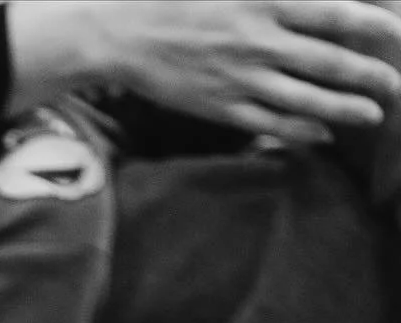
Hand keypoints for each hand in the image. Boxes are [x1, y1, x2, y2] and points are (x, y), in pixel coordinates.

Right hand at [92, 0, 400, 142]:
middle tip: (399, 84)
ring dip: (346, 109)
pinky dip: (301, 130)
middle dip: (371, 75)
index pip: (337, 12)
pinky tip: (324, 134)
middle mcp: (260, 41)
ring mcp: (241, 78)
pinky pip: (271, 123)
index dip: (376, 23)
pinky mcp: (222, 107)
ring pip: (306, 100)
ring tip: (374, 115)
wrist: (125, 34)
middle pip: (330, 62)